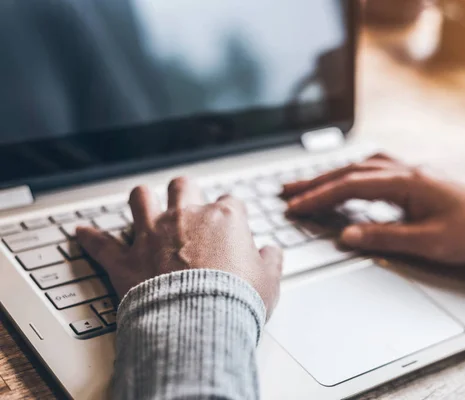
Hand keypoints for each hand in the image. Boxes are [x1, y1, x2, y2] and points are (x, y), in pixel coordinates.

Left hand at [76, 177, 282, 315]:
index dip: (231, 212)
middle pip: (184, 186)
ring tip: (144, 202)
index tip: (231, 225)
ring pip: (141, 197)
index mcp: (224, 219)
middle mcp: (186, 217)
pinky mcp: (126, 258)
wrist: (200, 322)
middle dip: (186, 193)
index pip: (230, 202)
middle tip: (189, 206)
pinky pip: (101, 243)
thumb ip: (272, 260)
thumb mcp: (269, 281)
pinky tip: (81, 232)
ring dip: (142, 199)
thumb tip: (272, 251)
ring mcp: (153, 234)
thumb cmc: (236, 301)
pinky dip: (91, 238)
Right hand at [284, 154, 464, 264]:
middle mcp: (407, 171)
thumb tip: (345, 237)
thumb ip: (384, 237)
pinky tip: (355, 180)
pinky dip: (358, 173)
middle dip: (316, 182)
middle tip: (287, 191)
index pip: (349, 187)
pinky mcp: (424, 178)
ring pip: (364, 167)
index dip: (317, 198)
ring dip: (335, 175)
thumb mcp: (429, 242)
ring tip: (312, 184)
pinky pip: (381, 169)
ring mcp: (416, 171)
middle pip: (351, 171)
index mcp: (406, 183)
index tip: (293, 207)